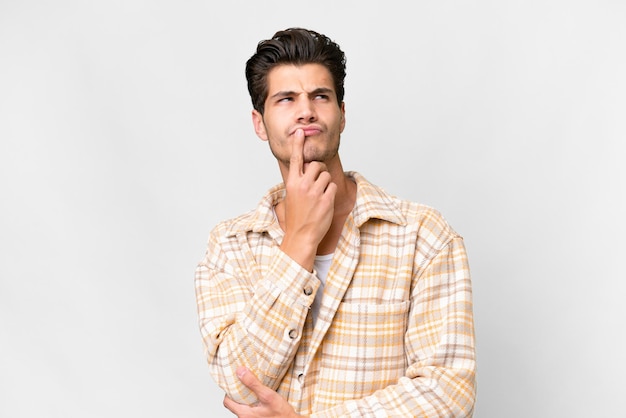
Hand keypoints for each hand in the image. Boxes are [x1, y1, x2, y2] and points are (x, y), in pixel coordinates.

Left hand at [223, 367, 305, 417]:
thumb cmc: (281, 414)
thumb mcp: (267, 395)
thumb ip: (253, 383)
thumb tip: (240, 372)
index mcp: (244, 414)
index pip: (227, 402)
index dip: (229, 391)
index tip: (234, 382)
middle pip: (234, 404)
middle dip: (238, 393)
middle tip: (244, 383)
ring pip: (242, 407)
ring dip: (246, 398)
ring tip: (253, 389)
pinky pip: (250, 410)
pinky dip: (252, 402)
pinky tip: (259, 397)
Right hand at [279, 129, 336, 269]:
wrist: (301, 235)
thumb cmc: (297, 215)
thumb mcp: (292, 195)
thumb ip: (299, 180)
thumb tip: (309, 168)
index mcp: (292, 182)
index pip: (296, 159)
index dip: (298, 144)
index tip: (301, 132)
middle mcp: (303, 185)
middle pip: (317, 165)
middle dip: (320, 171)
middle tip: (317, 184)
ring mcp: (315, 192)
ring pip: (327, 175)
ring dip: (326, 183)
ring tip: (319, 196)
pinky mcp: (326, 200)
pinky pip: (333, 187)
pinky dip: (331, 193)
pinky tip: (324, 203)